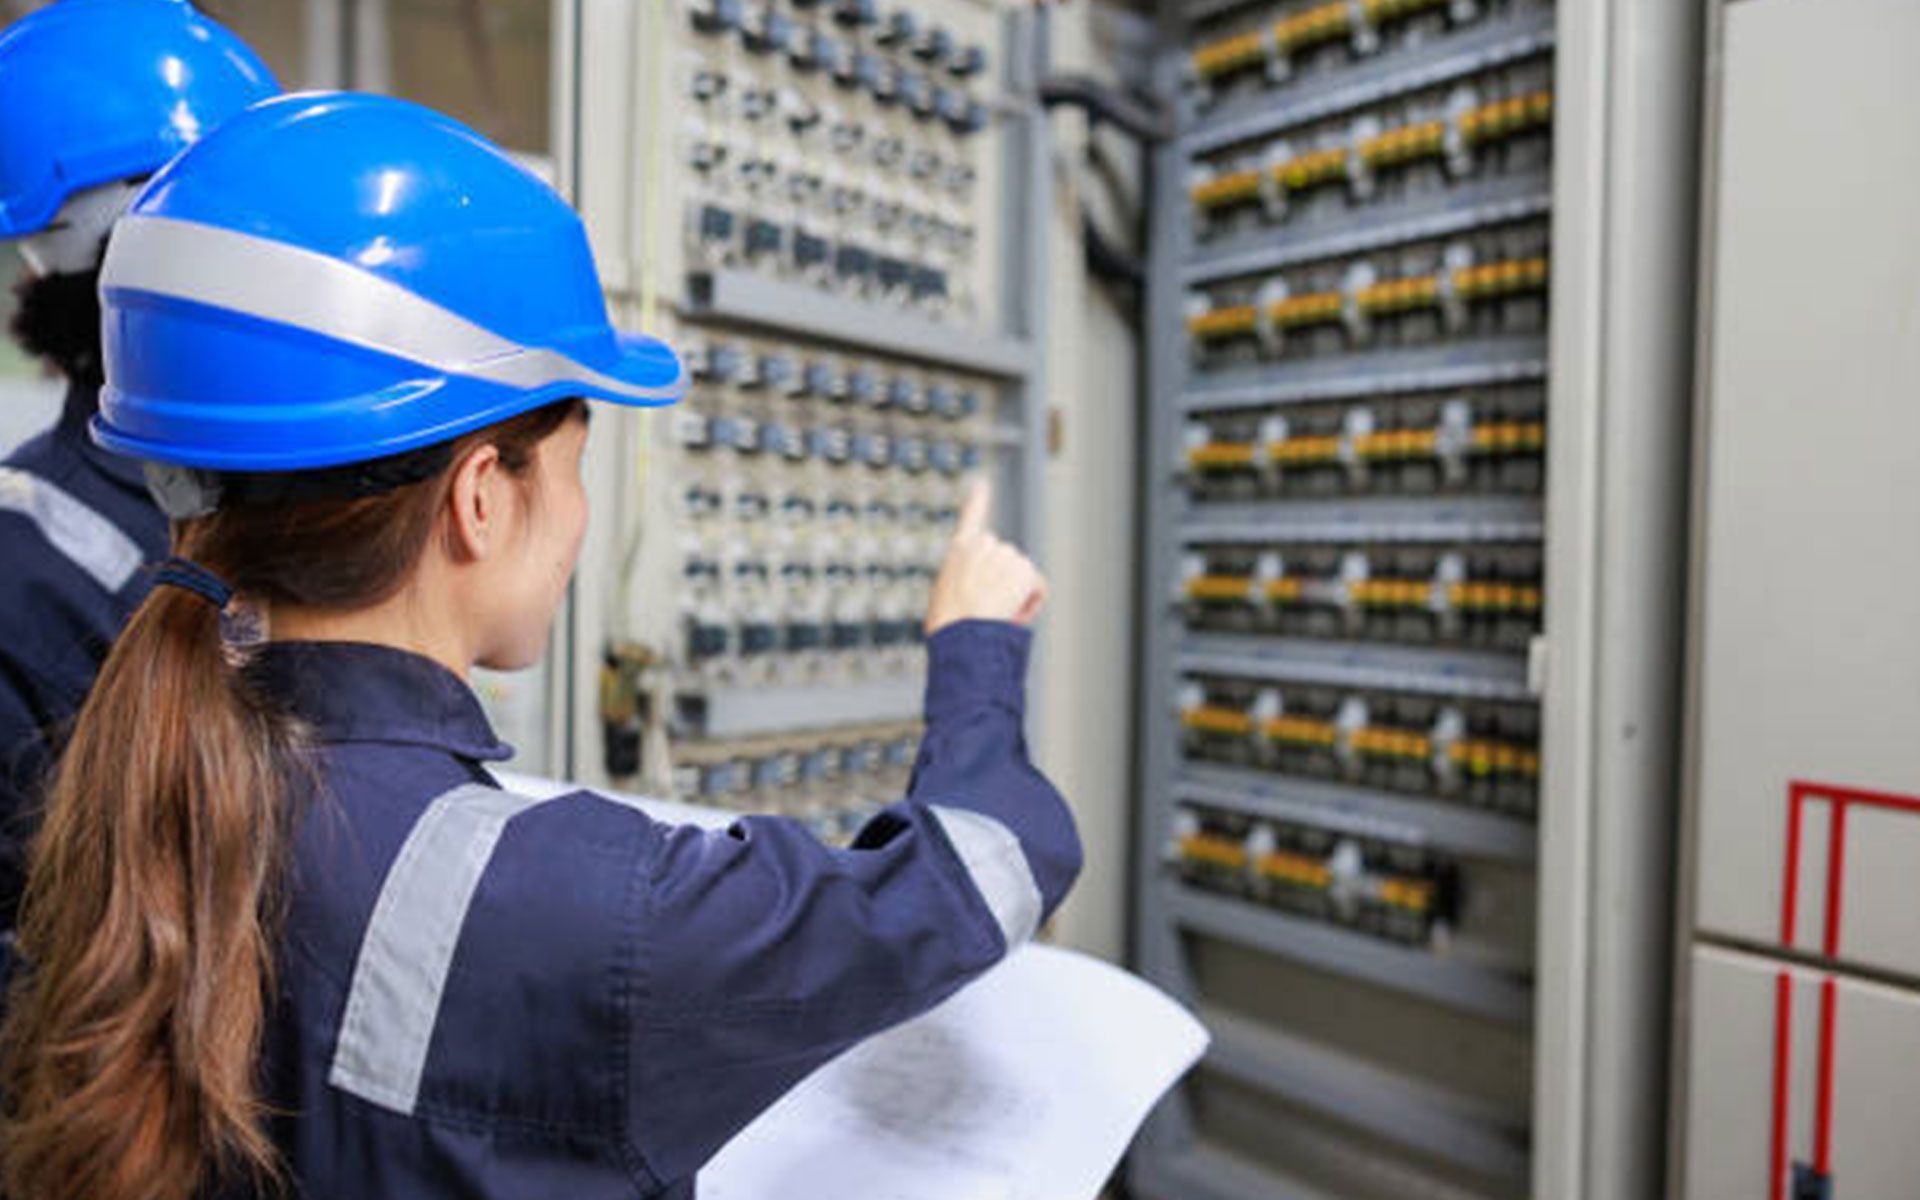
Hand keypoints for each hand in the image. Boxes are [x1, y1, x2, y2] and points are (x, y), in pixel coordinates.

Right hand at [924, 481, 1047, 635]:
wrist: (961, 636)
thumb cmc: (949, 628)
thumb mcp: (947, 598)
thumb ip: (966, 584)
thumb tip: (985, 595)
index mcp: (959, 551)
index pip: (971, 518)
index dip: (979, 502)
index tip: (983, 485)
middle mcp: (982, 545)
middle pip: (1005, 558)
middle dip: (1004, 578)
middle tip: (990, 606)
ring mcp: (1005, 554)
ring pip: (1021, 573)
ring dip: (1017, 592)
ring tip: (997, 612)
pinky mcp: (1024, 568)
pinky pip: (1037, 587)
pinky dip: (1032, 602)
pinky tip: (1015, 613)